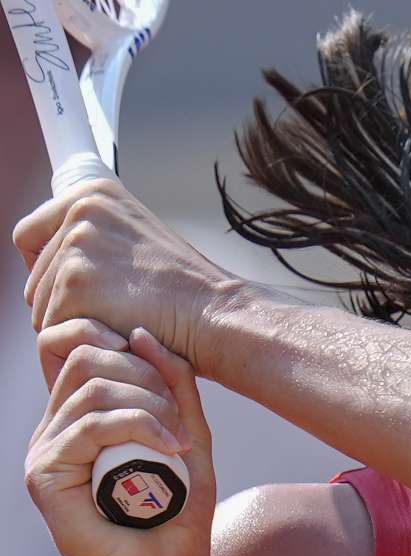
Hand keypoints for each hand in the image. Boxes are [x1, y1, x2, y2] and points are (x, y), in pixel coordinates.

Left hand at [12, 178, 245, 376]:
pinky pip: (52, 326)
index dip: (48, 267)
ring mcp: (77, 246)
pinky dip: (82, 337)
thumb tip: (51, 252)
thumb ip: (93, 236)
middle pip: (34, 275)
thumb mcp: (135, 238)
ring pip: (40, 304)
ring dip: (72, 320)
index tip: (80, 286)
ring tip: (120, 316)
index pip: (29, 235)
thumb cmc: (182, 287)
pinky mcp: (75, 283)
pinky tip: (116, 329)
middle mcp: (81, 210)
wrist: (212, 311)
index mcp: (94, 193)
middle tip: (113, 307)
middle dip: (62, 300)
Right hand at [26, 318, 216, 555]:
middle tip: (179, 418)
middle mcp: (58, 425)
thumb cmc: (176, 511)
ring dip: (150, 404)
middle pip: (87, 355)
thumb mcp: (187, 434)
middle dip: (145, 373)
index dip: (113, 335)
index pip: (76, 343)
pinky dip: (140, 427)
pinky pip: (91, 425)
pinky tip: (171, 448)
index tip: (158, 363)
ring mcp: (47, 448)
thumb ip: (173, 386)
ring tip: (179, 442)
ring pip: (92, 386)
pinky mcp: (46, 474)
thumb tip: (141, 334)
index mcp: (83, 412)